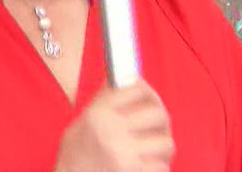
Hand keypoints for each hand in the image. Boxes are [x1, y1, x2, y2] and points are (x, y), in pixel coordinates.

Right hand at [55, 81, 174, 171]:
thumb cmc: (75, 157)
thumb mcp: (82, 123)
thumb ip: (106, 102)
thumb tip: (130, 80)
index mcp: (98, 114)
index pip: (137, 89)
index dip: (147, 92)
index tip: (148, 98)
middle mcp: (112, 131)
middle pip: (158, 113)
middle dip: (161, 122)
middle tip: (157, 129)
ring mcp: (125, 154)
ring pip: (166, 142)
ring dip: (162, 149)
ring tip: (152, 153)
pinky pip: (162, 166)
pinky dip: (157, 168)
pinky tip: (147, 168)